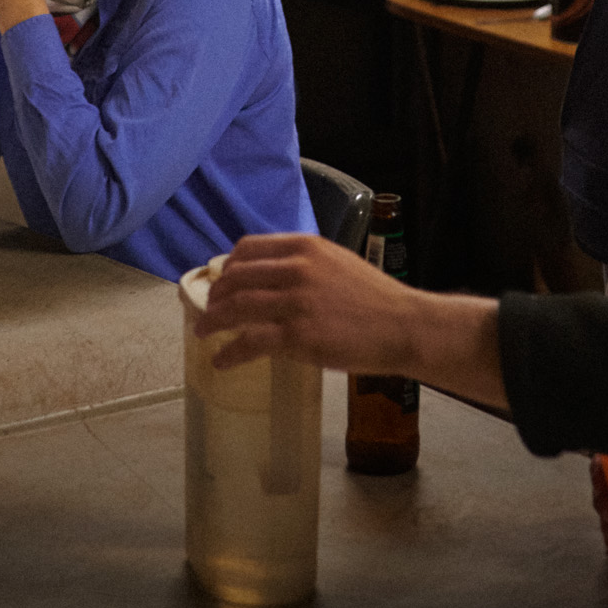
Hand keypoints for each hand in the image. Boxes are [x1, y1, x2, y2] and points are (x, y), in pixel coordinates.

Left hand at [191, 233, 508, 407]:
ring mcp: (294, 302)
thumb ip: (306, 264)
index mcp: (305, 247)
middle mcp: (295, 268)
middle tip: (208, 310)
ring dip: (213, 321)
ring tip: (203, 332)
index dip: (228, 266)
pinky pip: (250, 342)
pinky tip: (221, 360)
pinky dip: (229, 352)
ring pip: (237, 308)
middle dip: (216, 295)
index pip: (248, 248)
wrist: (403, 325)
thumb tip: (275, 276)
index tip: (222, 280)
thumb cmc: (376, 298)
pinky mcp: (297, 335)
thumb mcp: (338, 263)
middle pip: (236, 278)